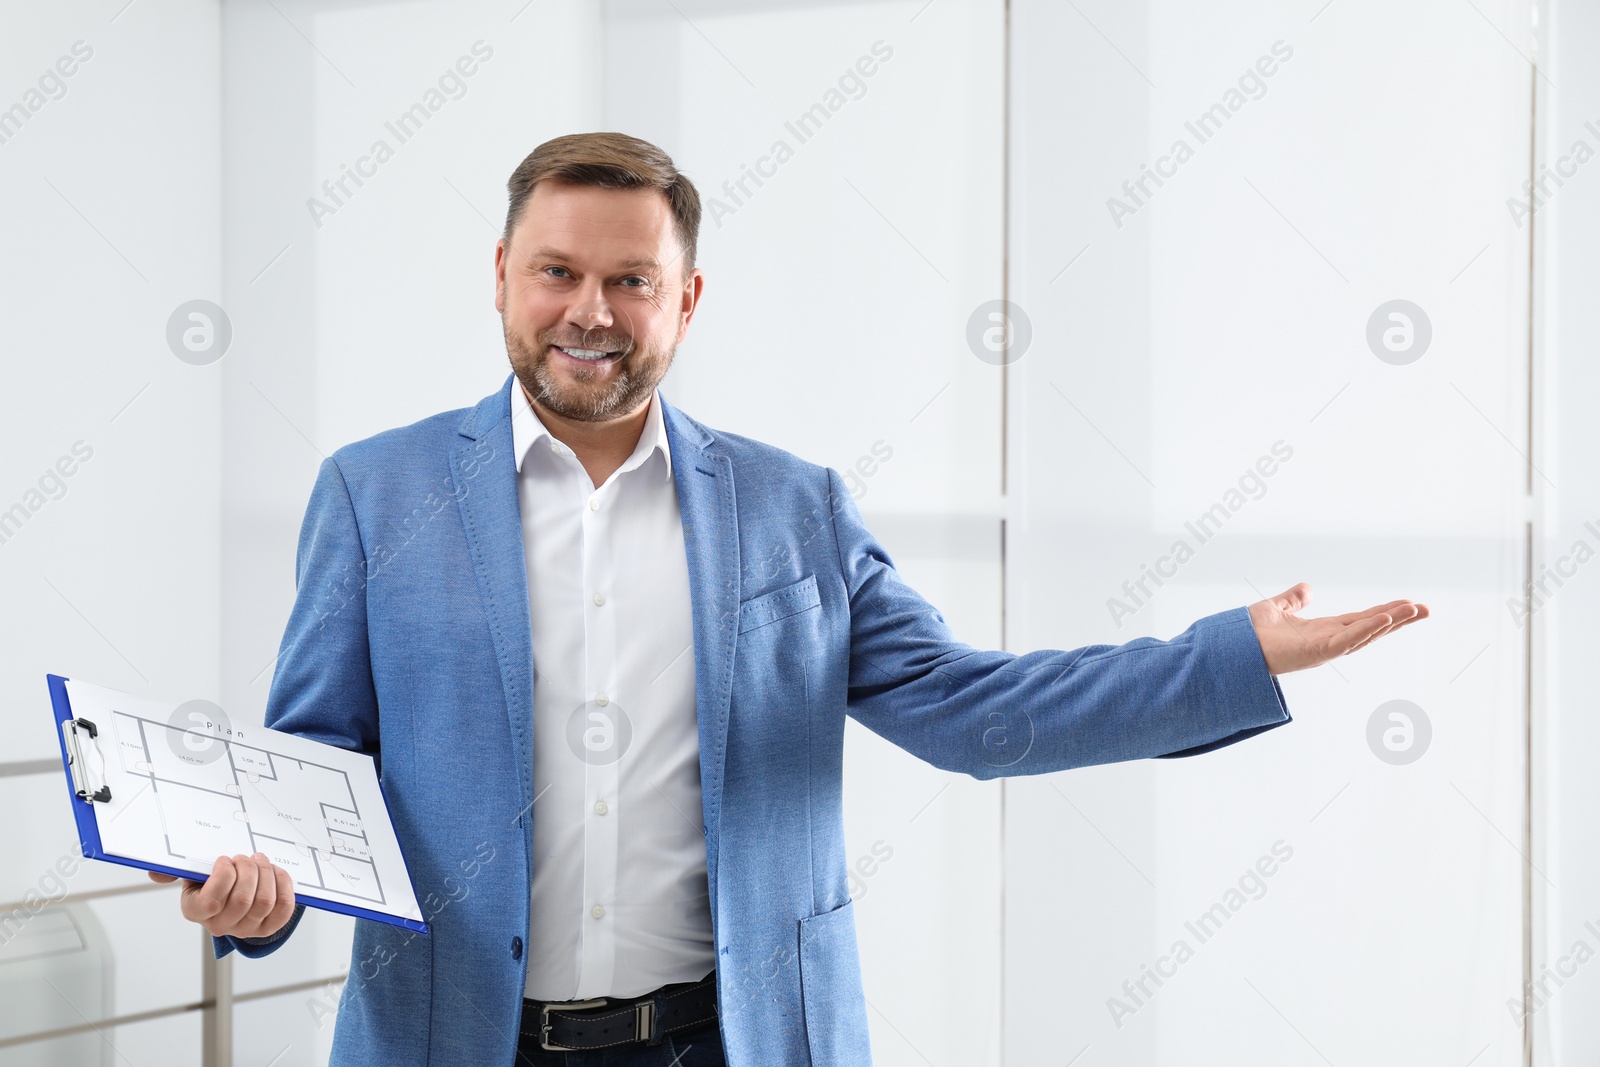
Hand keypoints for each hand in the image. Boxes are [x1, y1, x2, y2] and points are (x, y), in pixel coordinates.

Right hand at [148, 852, 295, 939]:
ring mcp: (245, 929)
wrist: (232, 895)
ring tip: (261, 861)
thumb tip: (155, 873)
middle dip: (249, 870)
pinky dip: (283, 886)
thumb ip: (175, 871)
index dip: (225, 875)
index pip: (212, 900)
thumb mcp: (192, 873)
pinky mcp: (268, 928)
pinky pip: (283, 908)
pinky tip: (275, 873)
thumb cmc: (211, 881)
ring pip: (264, 902)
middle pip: (243, 899)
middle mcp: (219, 925)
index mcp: (196, 911)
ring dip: (266, 874)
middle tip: (246, 857)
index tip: (225, 859)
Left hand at [1247, 583, 1428, 674]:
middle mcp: (1329, 640)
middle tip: (1428, 609)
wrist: (1230, 647)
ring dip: (1390, 623)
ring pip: (1365, 634)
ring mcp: (1325, 648)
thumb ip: (1294, 599)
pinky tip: (1384, 619)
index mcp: (1324, 630)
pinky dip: (1365, 630)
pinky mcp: (1316, 652)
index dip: (1386, 612)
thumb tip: (1308, 589)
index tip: (1411, 604)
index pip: (1362, 619)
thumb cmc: (1249, 634)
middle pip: (1372, 627)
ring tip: (1414, 610)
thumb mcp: (1276, 608)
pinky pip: (1346, 641)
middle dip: (1399, 619)